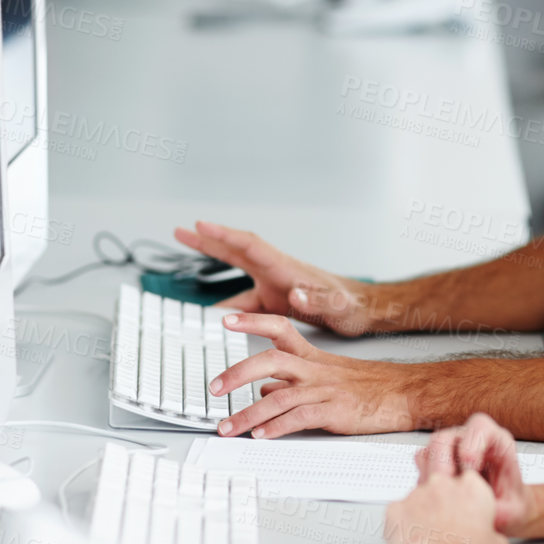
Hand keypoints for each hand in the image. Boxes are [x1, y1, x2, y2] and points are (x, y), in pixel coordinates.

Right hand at [172, 221, 373, 336]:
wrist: (364, 312)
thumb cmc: (354, 307)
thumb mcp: (339, 306)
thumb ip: (319, 299)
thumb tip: (295, 293)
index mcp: (286, 269)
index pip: (250, 245)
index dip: (224, 236)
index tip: (200, 225)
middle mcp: (277, 273)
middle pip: (235, 252)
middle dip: (207, 241)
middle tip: (180, 231)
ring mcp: (275, 286)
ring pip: (237, 278)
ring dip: (214, 277)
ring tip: (186, 270)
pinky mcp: (277, 302)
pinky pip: (244, 302)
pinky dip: (227, 308)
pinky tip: (214, 318)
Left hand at [209, 312, 420, 436]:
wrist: (406, 393)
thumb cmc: (370, 386)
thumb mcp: (328, 377)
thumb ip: (292, 383)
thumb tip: (263, 391)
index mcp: (313, 357)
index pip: (280, 328)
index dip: (252, 321)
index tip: (226, 319)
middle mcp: (315, 370)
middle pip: (270, 360)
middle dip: (237, 373)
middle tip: (214, 388)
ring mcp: (324, 390)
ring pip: (278, 396)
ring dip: (247, 414)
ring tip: (227, 428)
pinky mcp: (334, 412)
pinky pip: (299, 418)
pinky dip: (276, 427)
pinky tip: (260, 436)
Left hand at [386, 469, 504, 543]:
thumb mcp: (497, 541)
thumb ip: (486, 529)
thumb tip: (485, 538)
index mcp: (470, 486)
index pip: (462, 483)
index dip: (459, 503)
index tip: (459, 518)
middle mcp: (442, 484)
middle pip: (436, 491)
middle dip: (437, 510)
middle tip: (442, 535)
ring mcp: (416, 495)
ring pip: (414, 503)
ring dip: (417, 519)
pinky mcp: (395, 511)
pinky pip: (394, 515)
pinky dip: (398, 529)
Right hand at [417, 413, 537, 537]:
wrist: (504, 510)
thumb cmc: (511, 504)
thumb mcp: (515, 511)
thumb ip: (502, 511)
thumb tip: (484, 514)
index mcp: (496, 442)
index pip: (480, 426)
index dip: (472, 445)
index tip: (471, 470)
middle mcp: (470, 441)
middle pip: (445, 437)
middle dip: (442, 463)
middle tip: (447, 487)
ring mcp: (450, 449)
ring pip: (429, 450)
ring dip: (432, 475)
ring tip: (443, 498)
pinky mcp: (436, 463)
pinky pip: (422, 465)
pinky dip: (426, 483)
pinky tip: (439, 499)